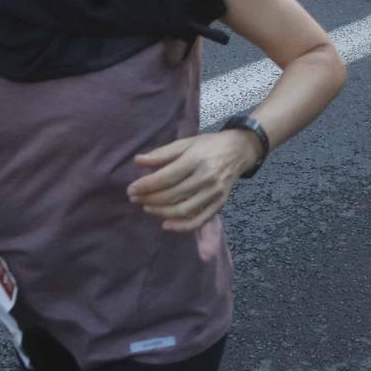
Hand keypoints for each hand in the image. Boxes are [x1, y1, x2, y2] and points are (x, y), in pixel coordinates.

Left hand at [128, 131, 256, 231]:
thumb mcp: (186, 143)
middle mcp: (206, 177)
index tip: (131, 189)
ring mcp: (214, 193)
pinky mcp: (219, 204)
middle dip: (149, 198)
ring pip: (182, 210)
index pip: (166, 177)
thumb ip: (162, 153)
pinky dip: (181, 227)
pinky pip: (199, 221)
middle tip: (134, 198)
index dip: (146, 185)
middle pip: (172, 195)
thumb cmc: (209, 145)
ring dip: (160, 212)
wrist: (239, 151)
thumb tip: (138, 161)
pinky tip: (165, 224)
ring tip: (146, 207)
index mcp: (196, 159)